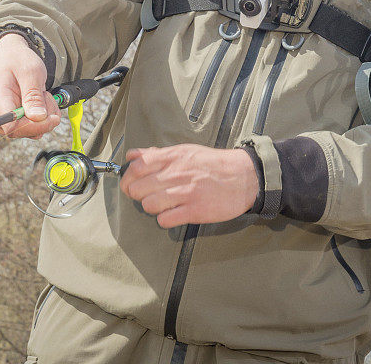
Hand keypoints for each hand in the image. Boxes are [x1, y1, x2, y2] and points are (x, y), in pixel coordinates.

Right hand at [0, 33, 60, 138]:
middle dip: (43, 119)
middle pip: (22, 131)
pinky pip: (34, 126)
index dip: (33, 126)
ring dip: (46, 115)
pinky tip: (43, 99)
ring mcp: (8, 118)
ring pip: (31, 131)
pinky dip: (46, 115)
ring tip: (43, 93)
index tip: (51, 117)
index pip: (12, 127)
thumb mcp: (31, 72)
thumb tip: (38, 118)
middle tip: (47, 96)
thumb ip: (33, 95)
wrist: (12, 55)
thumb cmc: (19, 60)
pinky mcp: (17, 119)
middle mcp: (0, 113)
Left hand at [120, 144, 259, 227]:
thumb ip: (157, 154)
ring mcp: (185, 193)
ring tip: (162, 205)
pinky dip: (165, 219)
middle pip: (138, 189)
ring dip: (152, 207)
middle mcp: (176, 173)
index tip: (129, 184)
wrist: (242, 177)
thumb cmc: (212, 164)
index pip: (137, 167)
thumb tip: (133, 156)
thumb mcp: (185, 151)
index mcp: (173, 157)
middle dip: (137, 195)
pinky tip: (173, 213)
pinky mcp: (194, 211)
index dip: (128, 178)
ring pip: (149, 205)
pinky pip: (165, 220)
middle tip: (146, 196)